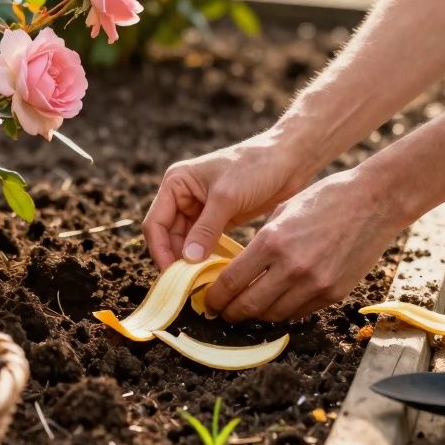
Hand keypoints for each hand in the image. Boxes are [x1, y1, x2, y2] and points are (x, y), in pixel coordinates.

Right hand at [142, 133, 308, 268]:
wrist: (289, 160)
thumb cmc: (255, 167)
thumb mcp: (227, 197)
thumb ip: (205, 229)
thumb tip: (187, 261)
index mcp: (176, 183)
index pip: (155, 223)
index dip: (159, 250)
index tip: (172, 275)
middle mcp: (183, 195)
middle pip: (168, 236)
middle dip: (176, 259)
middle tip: (188, 285)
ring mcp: (200, 208)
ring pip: (185, 243)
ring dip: (191, 261)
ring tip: (202, 282)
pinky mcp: (218, 219)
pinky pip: (204, 243)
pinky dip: (206, 258)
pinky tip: (215, 273)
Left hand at [203, 168, 408, 322]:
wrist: (374, 201)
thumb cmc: (325, 199)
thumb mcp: (282, 211)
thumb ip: (261, 241)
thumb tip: (240, 267)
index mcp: (272, 241)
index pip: (232, 282)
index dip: (216, 296)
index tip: (209, 300)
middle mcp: (291, 266)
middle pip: (249, 305)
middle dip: (230, 312)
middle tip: (222, 312)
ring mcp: (315, 283)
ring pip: (274, 314)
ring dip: (257, 315)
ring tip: (248, 309)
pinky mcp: (334, 293)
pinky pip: (300, 312)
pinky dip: (284, 311)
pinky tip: (277, 304)